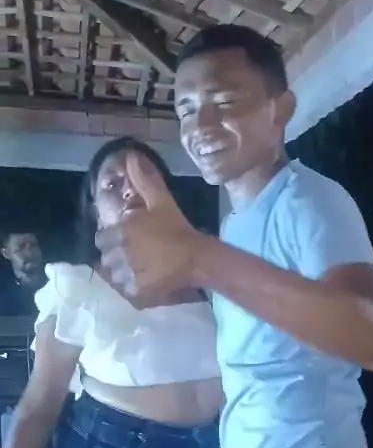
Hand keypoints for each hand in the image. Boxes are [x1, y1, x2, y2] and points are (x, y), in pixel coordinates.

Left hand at [96, 152, 205, 297]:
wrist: (197, 258)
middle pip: (106, 257)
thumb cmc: (178, 229)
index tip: (126, 239)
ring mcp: (127, 275)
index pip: (101, 238)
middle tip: (134, 255)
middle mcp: (118, 254)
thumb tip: (132, 155)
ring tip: (139, 269)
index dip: (112, 238)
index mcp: (120, 232)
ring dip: (122, 272)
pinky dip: (132, 287)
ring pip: (114, 275)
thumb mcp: (162, 201)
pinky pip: (125, 291)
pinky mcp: (136, 292)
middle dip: (116, 255)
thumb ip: (145, 179)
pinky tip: (145, 282)